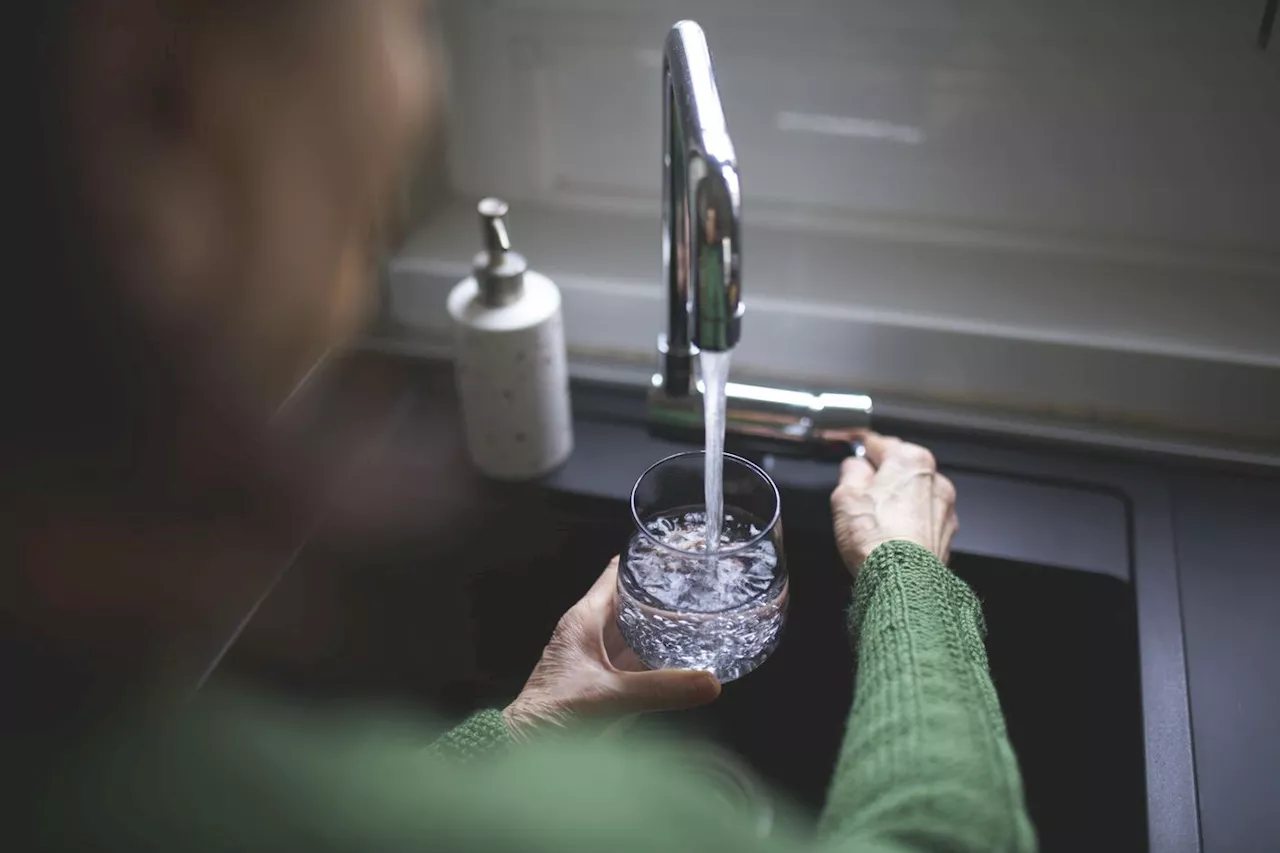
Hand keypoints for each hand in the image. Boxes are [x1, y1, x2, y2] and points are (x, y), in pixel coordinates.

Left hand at [503, 559, 721, 736]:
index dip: (644, 558)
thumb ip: (660, 690)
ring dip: (665, 621)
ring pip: (638, 627)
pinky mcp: (608, 680)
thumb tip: (710, 682)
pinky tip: (688, 651)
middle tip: (704, 581)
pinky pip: (639, 657)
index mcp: (584, 619)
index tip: (677, 548)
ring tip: (705, 610)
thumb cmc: (552, 713)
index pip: (617, 573)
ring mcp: (601, 656)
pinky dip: (661, 652)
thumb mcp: (609, 697)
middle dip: (664, 590)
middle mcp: (592, 630)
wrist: (528, 749)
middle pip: (633, 598)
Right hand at [830, 432, 957, 576]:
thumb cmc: (876, 537)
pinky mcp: (946, 534)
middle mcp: (934, 479)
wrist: (902, 579)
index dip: (861, 448)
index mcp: (910, 460)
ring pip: (914, 495)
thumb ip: (850, 472)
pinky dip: (909, 523)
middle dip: (881, 477)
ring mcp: (944, 508)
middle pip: (901, 469)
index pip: (880, 443)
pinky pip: (923, 519)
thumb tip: (855, 466)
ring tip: (873, 521)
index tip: (854, 450)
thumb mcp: (845, 495)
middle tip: (857, 495)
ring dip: (897, 501)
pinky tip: (891, 536)